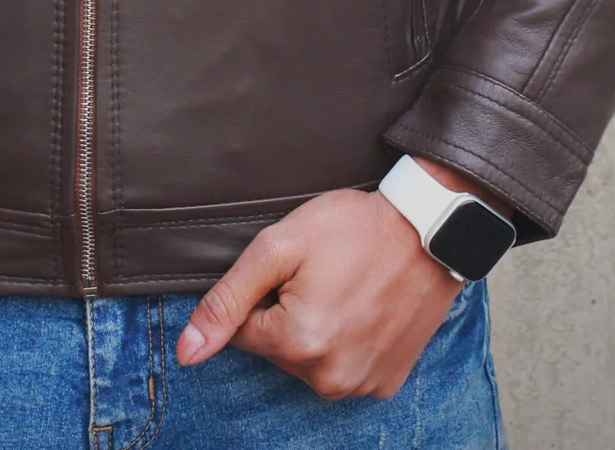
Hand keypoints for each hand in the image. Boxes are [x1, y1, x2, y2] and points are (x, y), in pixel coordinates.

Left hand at [175, 161, 494, 399]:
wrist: (428, 231)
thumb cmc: (353, 229)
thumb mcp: (279, 248)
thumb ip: (228, 299)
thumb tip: (187, 352)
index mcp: (296, 344)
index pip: (244, 330)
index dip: (264, 292)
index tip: (296, 269)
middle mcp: (329, 378)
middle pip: (277, 349)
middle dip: (289, 312)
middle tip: (323, 274)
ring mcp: (361, 384)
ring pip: (310, 360)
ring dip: (318, 328)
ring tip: (346, 288)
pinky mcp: (386, 383)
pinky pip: (345, 368)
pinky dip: (348, 342)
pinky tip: (365, 308)